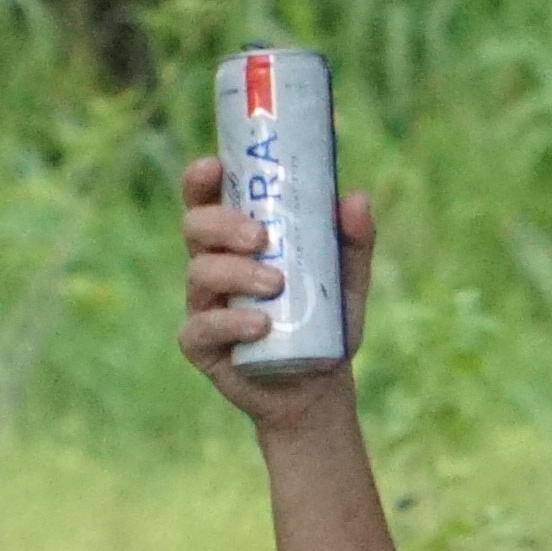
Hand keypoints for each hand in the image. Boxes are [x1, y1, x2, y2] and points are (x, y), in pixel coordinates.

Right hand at [178, 156, 375, 430]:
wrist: (318, 385)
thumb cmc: (325, 321)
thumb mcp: (347, 277)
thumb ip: (353, 239)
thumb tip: (356, 198)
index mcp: (236, 239)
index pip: (207, 198)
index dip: (200, 179)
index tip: (214, 165)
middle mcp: (213, 266)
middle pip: (195, 228)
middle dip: (222, 224)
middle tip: (260, 238)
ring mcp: (203, 306)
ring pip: (199, 274)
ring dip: (235, 273)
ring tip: (274, 285)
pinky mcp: (201, 346)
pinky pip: (201, 328)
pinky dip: (230, 323)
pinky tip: (260, 325)